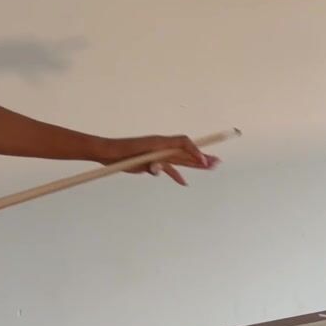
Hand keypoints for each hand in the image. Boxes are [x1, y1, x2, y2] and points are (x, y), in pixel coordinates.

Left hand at [93, 135, 219, 185]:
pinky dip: (176, 176)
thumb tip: (158, 169)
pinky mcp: (153, 163)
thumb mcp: (135, 156)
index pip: (183, 143)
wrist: (109, 153)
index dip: (194, 151)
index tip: (202, 161)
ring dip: (195, 164)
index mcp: (160, 143)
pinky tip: (184, 183)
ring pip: (181, 160)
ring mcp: (159, 155)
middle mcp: (163, 148)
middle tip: (217, 162)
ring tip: (210, 167)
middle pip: (187, 152)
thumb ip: (148, 162)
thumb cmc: (121, 151)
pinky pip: (169, 169)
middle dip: (202, 157)